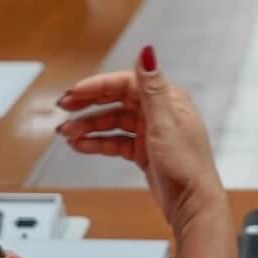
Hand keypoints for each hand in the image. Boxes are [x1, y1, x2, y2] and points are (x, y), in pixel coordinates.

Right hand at [55, 46, 226, 229]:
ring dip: (89, 126)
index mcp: (168, 99)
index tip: (75, 91)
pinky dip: (98, 143)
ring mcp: (151, 132)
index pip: (126, 82)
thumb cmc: (187, 166)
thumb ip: (152, 88)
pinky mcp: (145, 151)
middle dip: (88, 103)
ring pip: (113, 122)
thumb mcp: (166, 123)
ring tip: (68, 133)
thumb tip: (147, 53)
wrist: (192, 205)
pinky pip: (116, 141)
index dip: (98, 85)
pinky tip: (81, 145)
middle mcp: (159, 112)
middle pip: (117, 100)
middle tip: (64, 107)